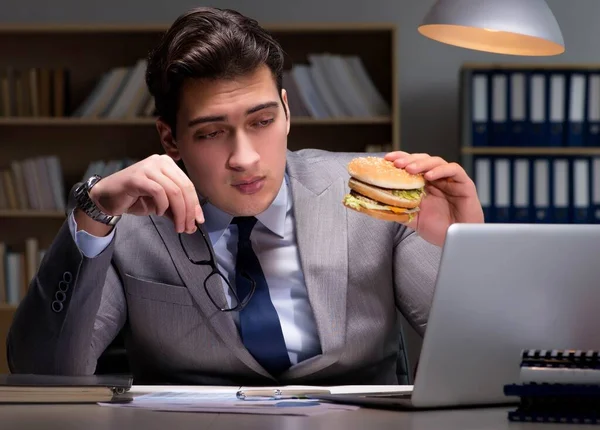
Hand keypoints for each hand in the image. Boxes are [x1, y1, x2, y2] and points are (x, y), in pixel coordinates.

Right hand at [89, 154, 203, 233]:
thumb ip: (176, 210)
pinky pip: (158, 192)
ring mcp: (148, 167)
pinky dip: (162, 205)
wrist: (107, 197)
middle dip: (189, 211)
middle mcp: (160, 162)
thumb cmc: (135, 198)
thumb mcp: (161, 204)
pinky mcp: (137, 176)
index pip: (188, 185)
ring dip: (179, 212)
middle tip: (188, 227)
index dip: (195, 204)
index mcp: (168, 165)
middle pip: (184, 188)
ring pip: (173, 191)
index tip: (199, 221)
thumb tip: (193, 223)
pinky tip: (159, 213)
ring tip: (177, 226)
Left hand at [384, 151, 483, 246]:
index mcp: (424, 184)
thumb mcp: (414, 220)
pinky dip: (441, 170)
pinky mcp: (464, 183)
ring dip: (422, 164)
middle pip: (422, 160)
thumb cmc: (440, 229)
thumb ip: (399, 212)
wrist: (459, 241)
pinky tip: (429, 176)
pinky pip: (453, 170)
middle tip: (396, 164)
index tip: (386, 159)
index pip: (411, 165)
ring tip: (410, 169)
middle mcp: (436, 179)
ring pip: (436, 162)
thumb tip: (378, 206)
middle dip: (408, 159)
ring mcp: (450, 180)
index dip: (400, 158)